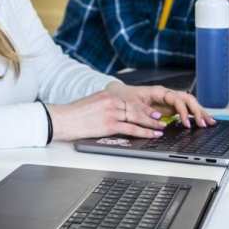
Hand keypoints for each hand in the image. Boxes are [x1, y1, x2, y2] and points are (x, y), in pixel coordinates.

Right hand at [47, 85, 214, 142]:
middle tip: (167, 117)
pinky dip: (145, 131)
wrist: (61, 120)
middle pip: (139, 107)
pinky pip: (131, 128)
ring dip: (153, 123)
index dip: (147, 105)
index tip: (157, 109)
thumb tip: (120, 111)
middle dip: (154, 113)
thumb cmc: (73, 114)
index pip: (133, 100)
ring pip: (138, 117)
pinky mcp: (109, 124)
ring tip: (164, 126)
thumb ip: (107, 105)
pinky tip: (153, 134)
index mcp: (108, 95)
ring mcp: (111, 112)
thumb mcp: (92, 103)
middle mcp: (112, 101)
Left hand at [107, 82, 215, 130]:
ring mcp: (169, 101)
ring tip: (210, 122)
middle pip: (187, 100)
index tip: (185, 123)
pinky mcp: (168, 107)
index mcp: (159, 92)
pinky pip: (184, 109)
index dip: (183, 111)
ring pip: (189, 104)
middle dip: (197, 111)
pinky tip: (202, 120)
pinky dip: (194, 115)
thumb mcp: (131, 105)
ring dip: (200, 112)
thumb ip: (145, 111)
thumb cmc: (124, 97)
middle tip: (203, 123)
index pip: (177, 99)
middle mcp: (166, 95)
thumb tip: (159, 118)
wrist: (117, 94)